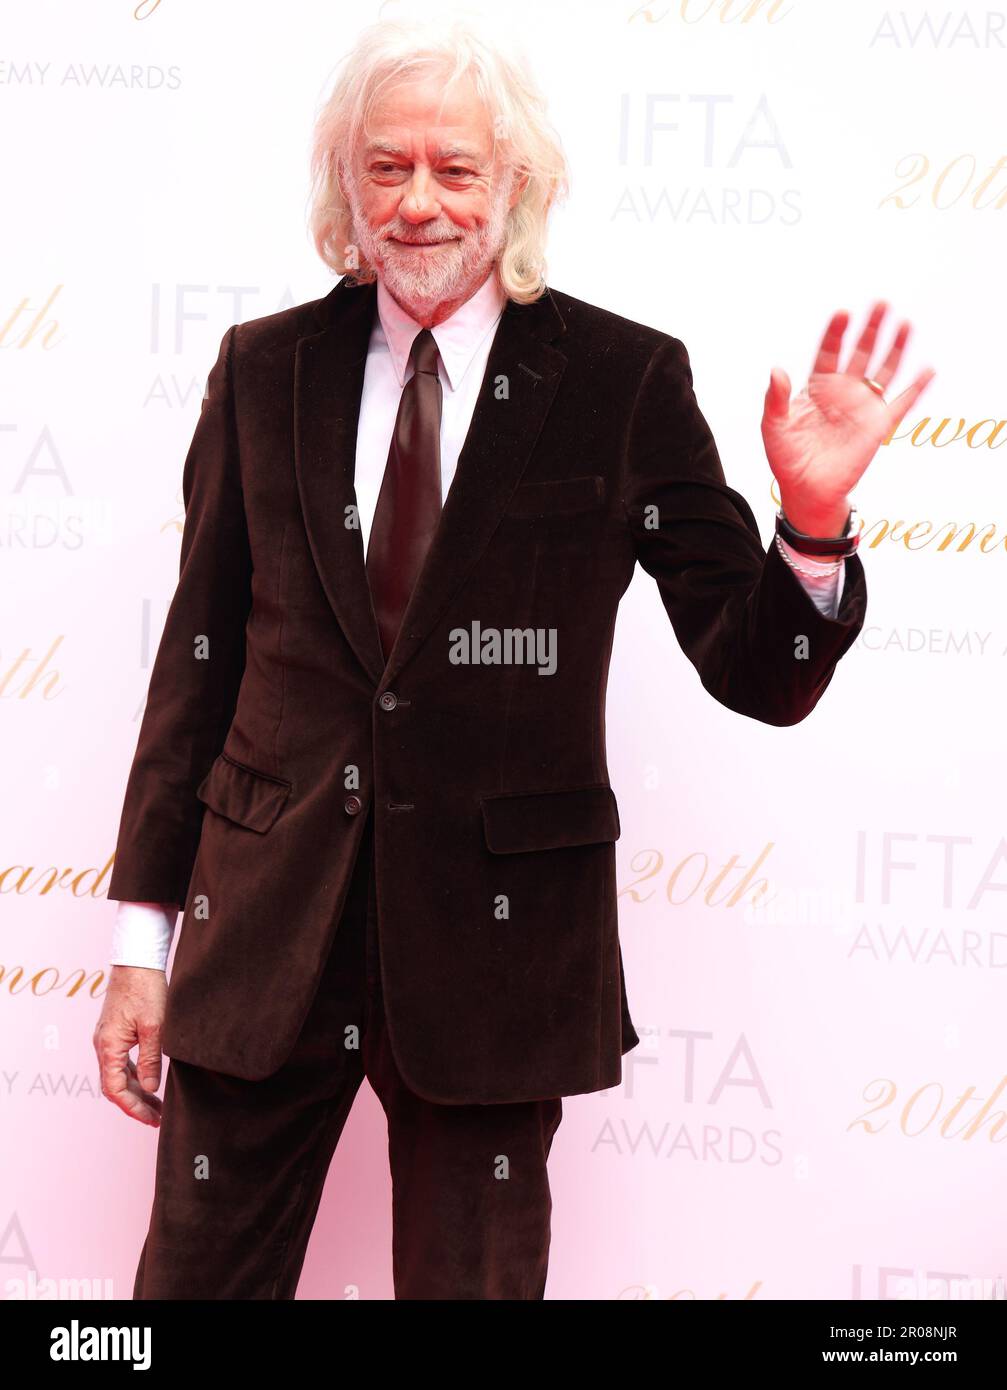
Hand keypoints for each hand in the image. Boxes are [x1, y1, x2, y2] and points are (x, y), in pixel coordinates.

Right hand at [93, 965, 167, 1125]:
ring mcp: (108, 1039)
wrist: (137, 960)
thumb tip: (151, 1088)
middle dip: (135, 1104)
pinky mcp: (116, 1032)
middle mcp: (103, 1045)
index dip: (132, 1108)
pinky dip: (135, 1075)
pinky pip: (121, 1062)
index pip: (114, 1089)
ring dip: (136, 1091)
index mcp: (108, 1046)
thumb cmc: (146, 989)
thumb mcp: (155, 1026)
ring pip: (118, 1075)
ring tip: (157, 1105)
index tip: (151, 1119)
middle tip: (158, 1118)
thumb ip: (151, 1059)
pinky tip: (149, 1081)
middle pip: (115, 1086)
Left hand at [762, 300, 935, 536]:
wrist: (805, 491)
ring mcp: (862, 407)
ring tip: (904, 323)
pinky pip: (901, 404)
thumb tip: (776, 370)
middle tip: (881, 303)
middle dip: (870, 329)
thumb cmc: (787, 458)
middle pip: (860, 353)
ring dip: (895, 348)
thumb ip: (775, 398)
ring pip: (883, 371)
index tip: (842, 313)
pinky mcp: (878, 426)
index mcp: (817, 387)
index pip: (828, 352)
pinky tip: (928, 369)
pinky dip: (916, 388)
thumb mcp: (774, 427)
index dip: (835, 333)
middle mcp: (843, 392)